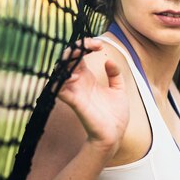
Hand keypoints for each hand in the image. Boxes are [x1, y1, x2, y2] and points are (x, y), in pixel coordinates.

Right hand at [57, 38, 129, 160]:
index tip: (99, 44)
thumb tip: (109, 61)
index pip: (79, 55)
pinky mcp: (75, 103)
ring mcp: (75, 92)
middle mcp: (78, 82)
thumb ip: (115, 75)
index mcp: (88, 77)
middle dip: (75, 49)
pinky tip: (73, 76)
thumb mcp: (119, 90)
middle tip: (90, 45)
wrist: (115, 135)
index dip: (86, 45)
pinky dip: (62, 81)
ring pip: (60, 72)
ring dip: (66, 62)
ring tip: (78, 56)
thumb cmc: (115, 115)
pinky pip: (60, 90)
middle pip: (67, 59)